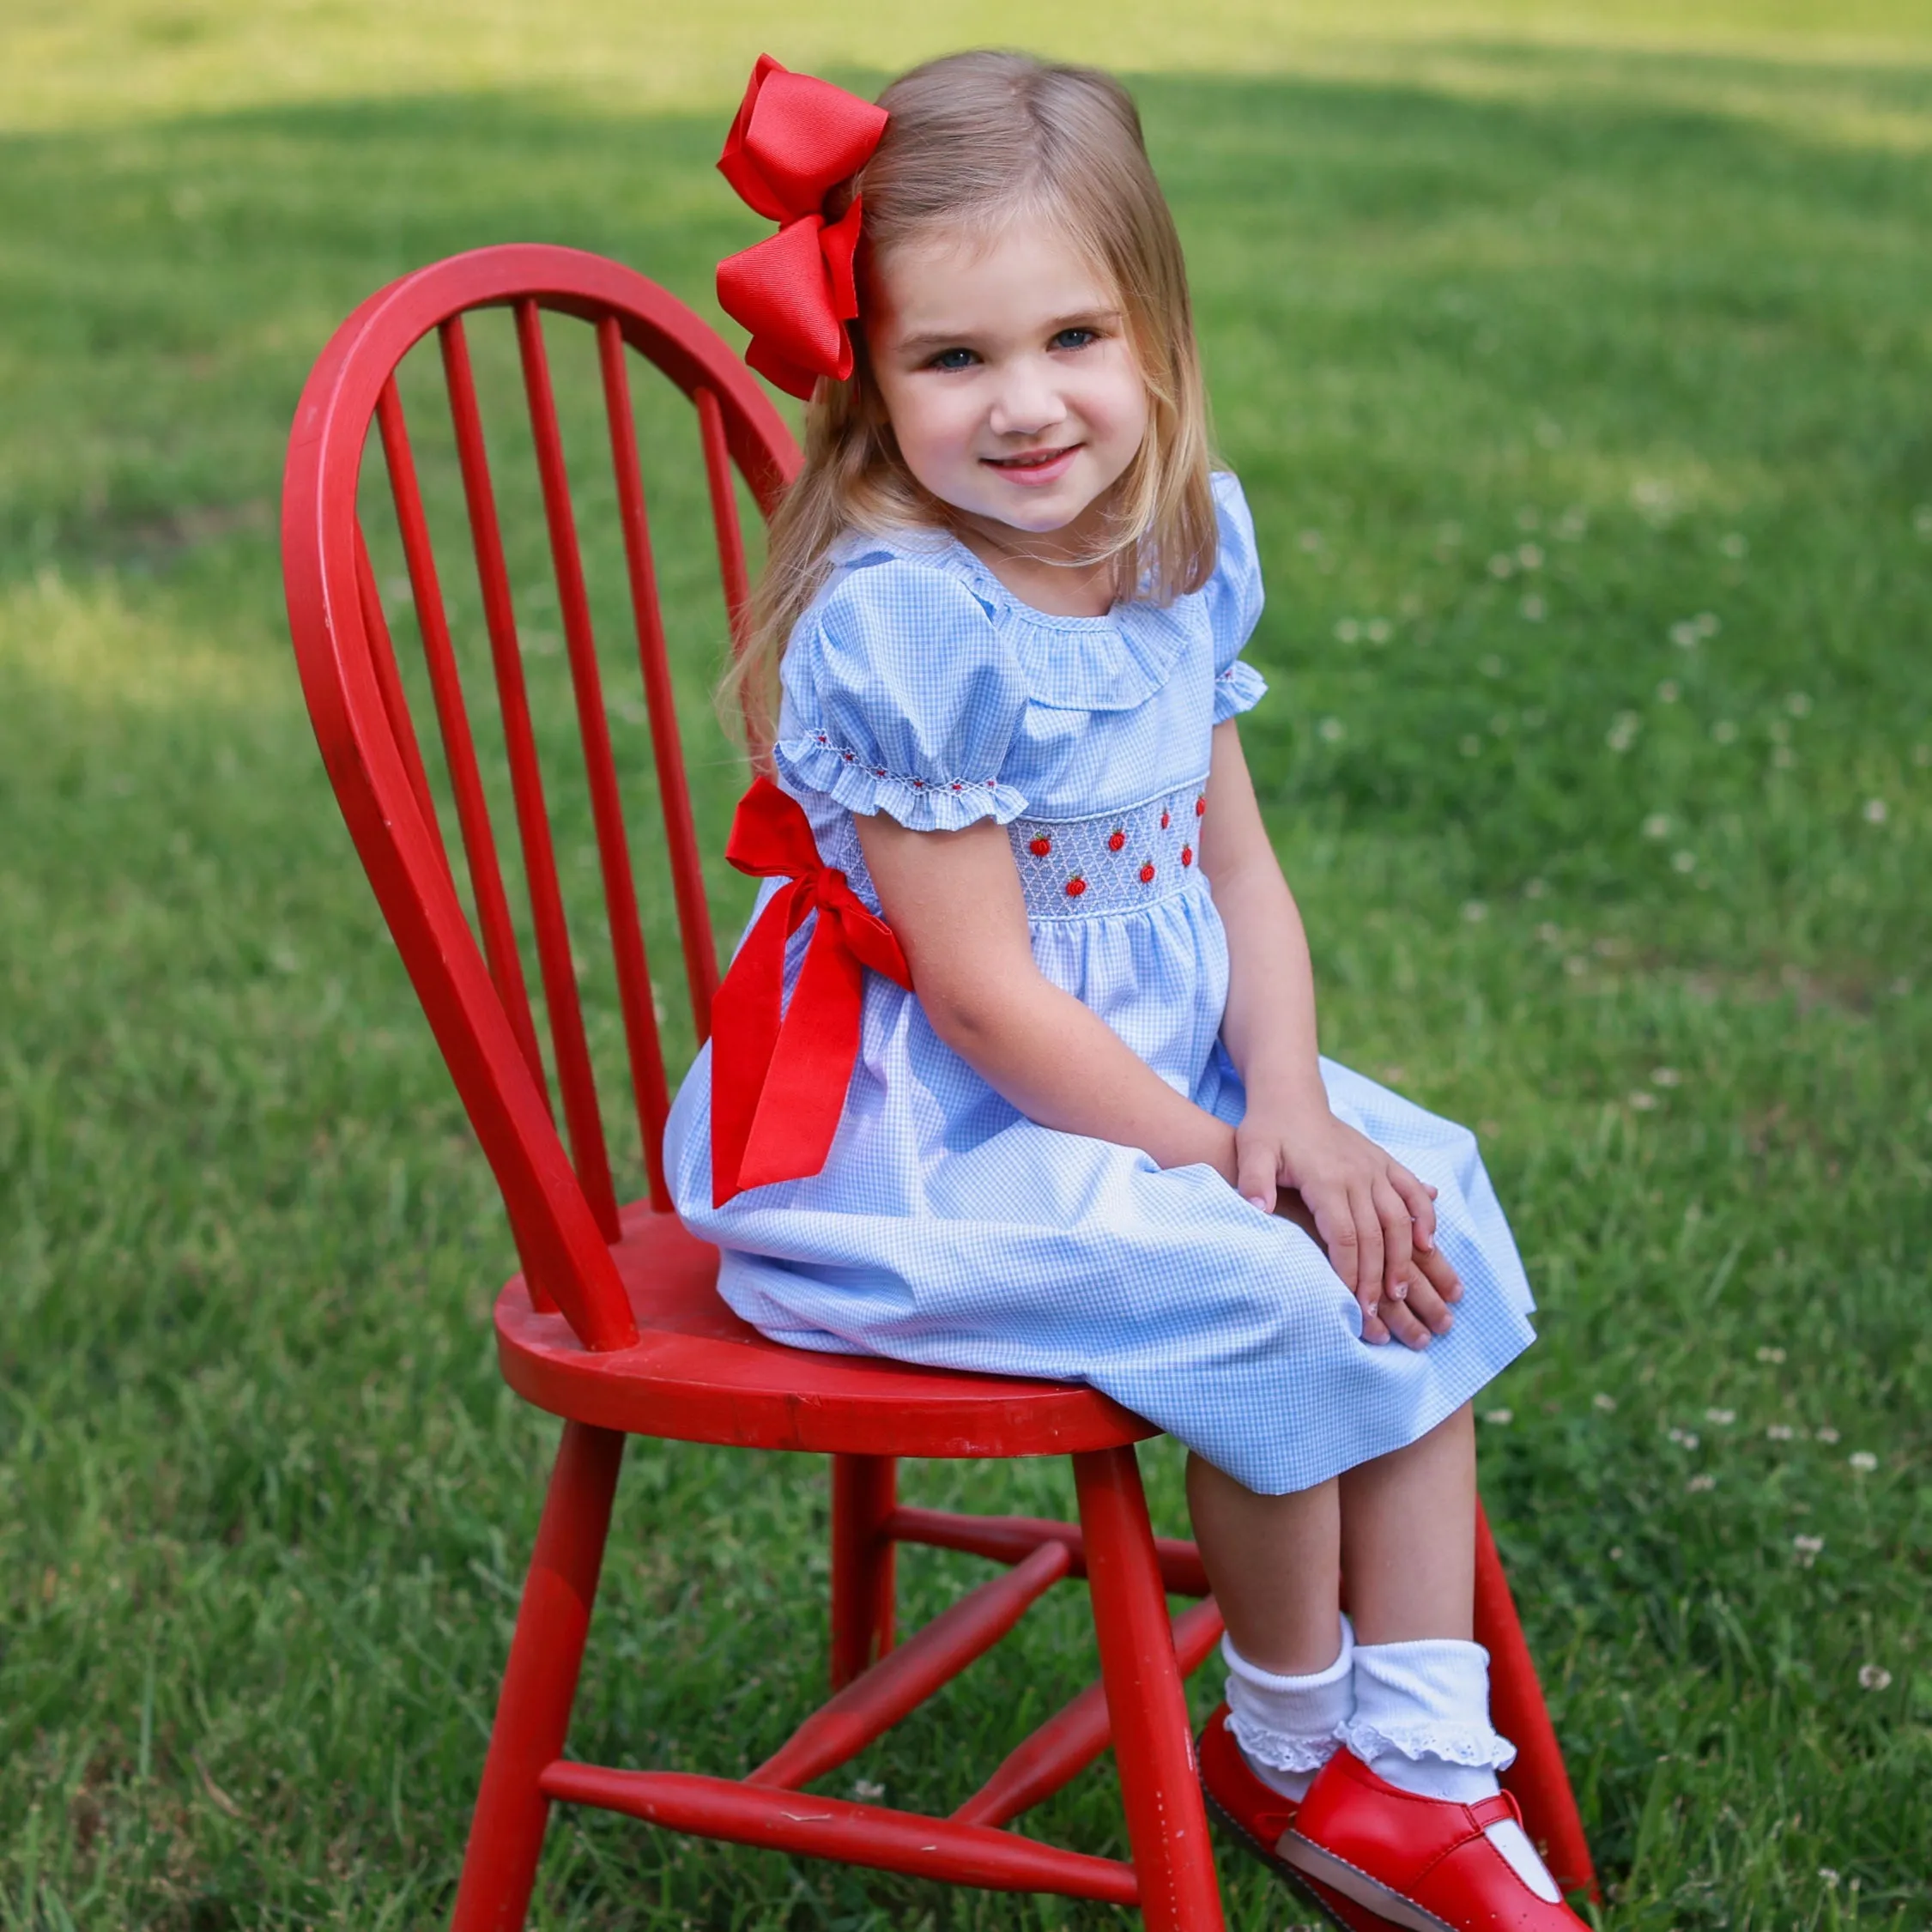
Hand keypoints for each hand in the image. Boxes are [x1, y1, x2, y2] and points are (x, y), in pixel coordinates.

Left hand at [1236, 1114, 1461, 1344]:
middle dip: (1377, 1277)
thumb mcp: (1252, 1151)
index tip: (1350, 1304)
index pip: (1345, 1235)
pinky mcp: (1385, 1162)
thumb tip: (1256, 1208)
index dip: (1350, 1272)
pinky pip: (1413, 1191)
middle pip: (1375, 1234)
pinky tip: (1428, 1245)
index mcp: (1326, 1177)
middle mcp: (1357, 1173)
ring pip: (1400, 1218)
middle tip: (1375, 1313)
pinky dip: (1425, 1217)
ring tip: (1401, 1292)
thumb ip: (1253, 1180)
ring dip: (1404, 1256)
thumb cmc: (1267, 1131)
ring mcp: (1375, 1167)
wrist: (1291, 1098)